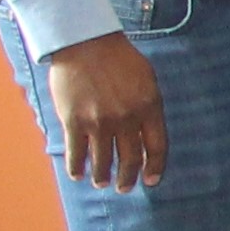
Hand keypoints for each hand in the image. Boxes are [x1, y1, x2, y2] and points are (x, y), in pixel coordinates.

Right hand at [43, 33, 167, 191]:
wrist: (85, 43)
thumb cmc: (119, 58)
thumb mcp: (147, 79)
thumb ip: (149, 106)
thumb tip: (148, 132)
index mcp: (149, 107)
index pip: (156, 147)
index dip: (154, 168)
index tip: (151, 181)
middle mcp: (126, 118)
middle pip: (130, 159)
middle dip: (128, 178)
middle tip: (124, 187)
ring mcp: (99, 122)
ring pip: (102, 161)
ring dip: (103, 177)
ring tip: (102, 183)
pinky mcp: (73, 121)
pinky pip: (76, 152)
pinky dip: (77, 167)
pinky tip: (78, 174)